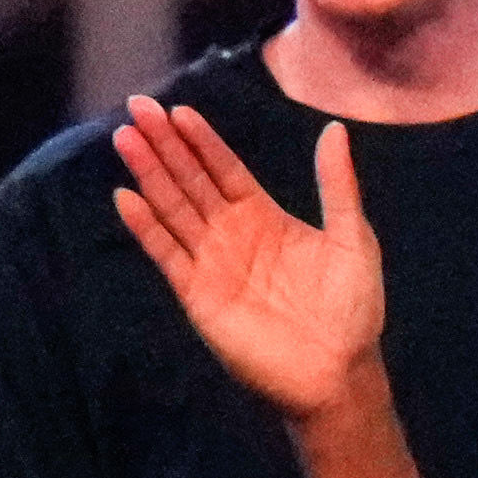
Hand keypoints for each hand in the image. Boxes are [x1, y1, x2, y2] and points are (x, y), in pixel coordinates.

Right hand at [104, 100, 391, 437]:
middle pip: (190, 181)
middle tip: (137, 107)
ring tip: (125, 138)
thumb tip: (333, 128)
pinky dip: (146, 227)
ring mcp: (212, 263)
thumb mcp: (351, 236)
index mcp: (264, 216)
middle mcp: (231, 235)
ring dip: (149, 175)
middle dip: (164, 145)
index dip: (200, 140)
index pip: (223, 168)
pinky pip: (168, 254)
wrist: (338, 370)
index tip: (177, 110)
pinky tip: (126, 198)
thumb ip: (337, 184)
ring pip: (174, 209)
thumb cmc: (352, 308)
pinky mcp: (199, 295)